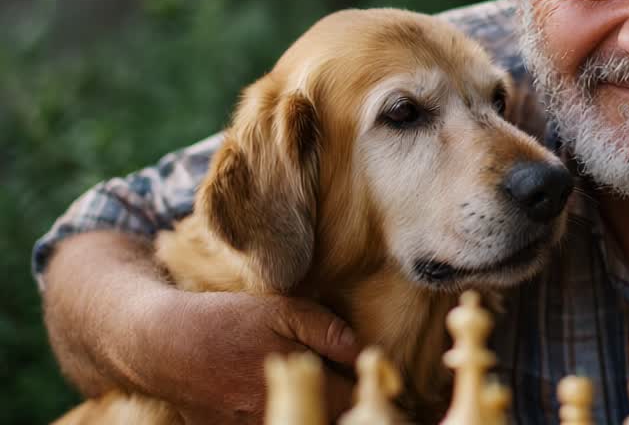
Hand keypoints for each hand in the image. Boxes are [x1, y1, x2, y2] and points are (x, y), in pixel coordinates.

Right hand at [137, 290, 362, 423]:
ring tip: (316, 392)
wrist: (164, 345)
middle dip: (341, 406)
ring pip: (297, 424)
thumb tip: (362, 351)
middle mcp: (270, 415)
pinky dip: (282, 416)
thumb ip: (326, 330)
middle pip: (325, 420)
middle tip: (345, 386)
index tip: (369, 376)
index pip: (349, 400)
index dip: (364, 387)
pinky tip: (280, 399)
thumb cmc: (226, 321)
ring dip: (312, 412)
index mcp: (290, 383)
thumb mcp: (281, 310)